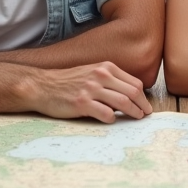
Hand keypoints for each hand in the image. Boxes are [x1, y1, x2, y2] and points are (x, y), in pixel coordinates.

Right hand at [25, 61, 152, 122]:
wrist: (42, 86)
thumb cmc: (67, 82)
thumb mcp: (91, 72)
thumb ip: (109, 80)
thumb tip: (129, 97)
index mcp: (105, 67)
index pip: (134, 82)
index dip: (143, 96)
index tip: (145, 105)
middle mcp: (100, 75)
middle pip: (133, 92)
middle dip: (142, 105)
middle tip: (145, 114)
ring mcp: (91, 89)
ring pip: (123, 102)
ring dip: (133, 113)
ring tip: (135, 118)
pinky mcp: (82, 103)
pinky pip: (106, 114)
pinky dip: (112, 119)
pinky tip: (110, 120)